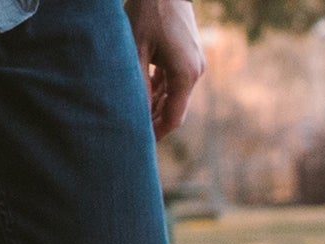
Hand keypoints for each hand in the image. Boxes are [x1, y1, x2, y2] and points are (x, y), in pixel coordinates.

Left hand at [126, 0, 204, 139]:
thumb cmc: (146, 16)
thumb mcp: (134, 53)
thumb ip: (137, 86)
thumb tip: (134, 117)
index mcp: (185, 74)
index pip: (173, 117)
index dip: (156, 134)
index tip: (138, 145)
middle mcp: (195, 71)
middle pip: (174, 108)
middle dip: (153, 122)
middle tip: (129, 136)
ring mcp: (194, 62)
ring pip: (173, 96)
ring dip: (154, 106)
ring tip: (131, 118)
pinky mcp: (189, 55)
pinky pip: (174, 81)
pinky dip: (158, 91)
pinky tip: (140, 96)